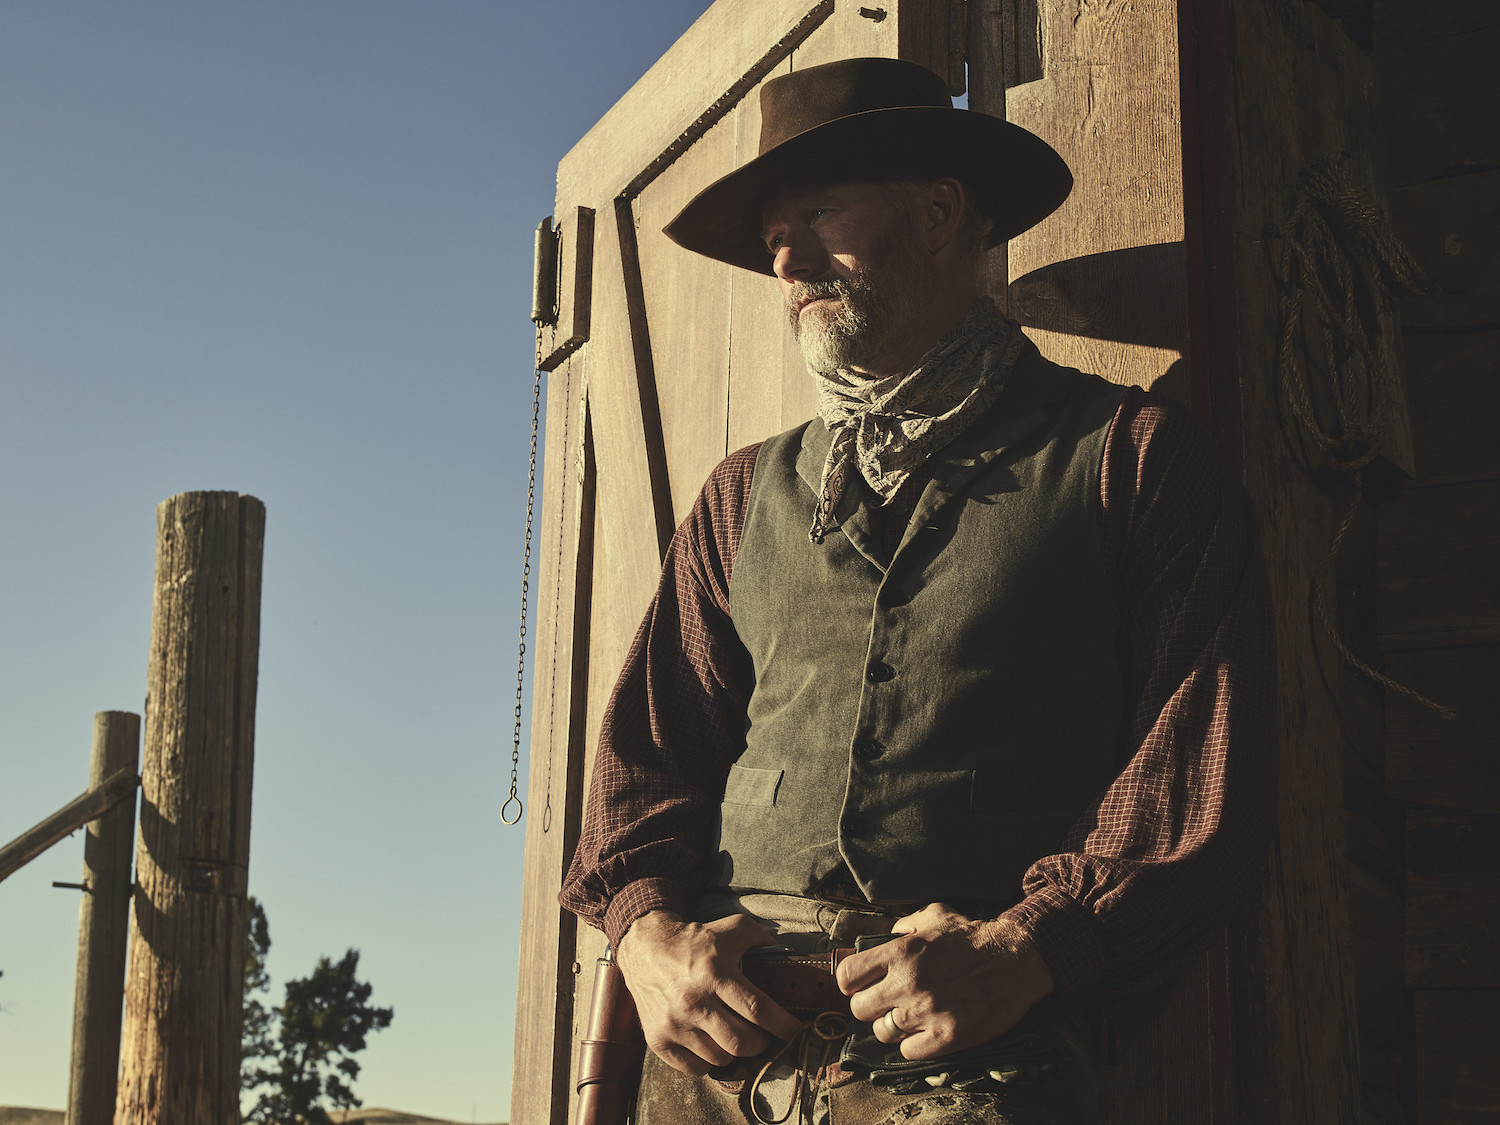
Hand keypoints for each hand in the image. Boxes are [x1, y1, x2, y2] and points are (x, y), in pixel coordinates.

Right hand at [615, 910, 803, 1074]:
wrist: (645, 948)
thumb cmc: (694, 940)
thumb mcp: (731, 927)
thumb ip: (762, 939)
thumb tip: (787, 960)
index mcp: (715, 972)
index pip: (757, 1010)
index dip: (782, 1025)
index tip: (796, 1031)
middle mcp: (694, 1001)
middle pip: (742, 1042)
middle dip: (761, 1043)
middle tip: (763, 1035)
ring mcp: (674, 1024)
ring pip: (721, 1059)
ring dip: (734, 1052)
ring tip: (734, 1035)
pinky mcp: (658, 1040)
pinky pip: (696, 1068)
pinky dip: (709, 1062)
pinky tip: (710, 1043)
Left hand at [835, 902, 1053, 1059]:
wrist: (1016, 959)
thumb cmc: (973, 936)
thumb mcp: (934, 915)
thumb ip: (904, 924)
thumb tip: (885, 934)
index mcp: (899, 952)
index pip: (846, 976)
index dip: (851, 984)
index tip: (863, 986)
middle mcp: (907, 982)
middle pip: (859, 1009)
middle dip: (871, 1007)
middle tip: (888, 1004)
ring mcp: (925, 1011)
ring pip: (882, 1033)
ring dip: (894, 1028)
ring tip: (912, 1018)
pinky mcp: (946, 1036)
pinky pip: (908, 1052)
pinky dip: (915, 1045)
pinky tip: (928, 1032)